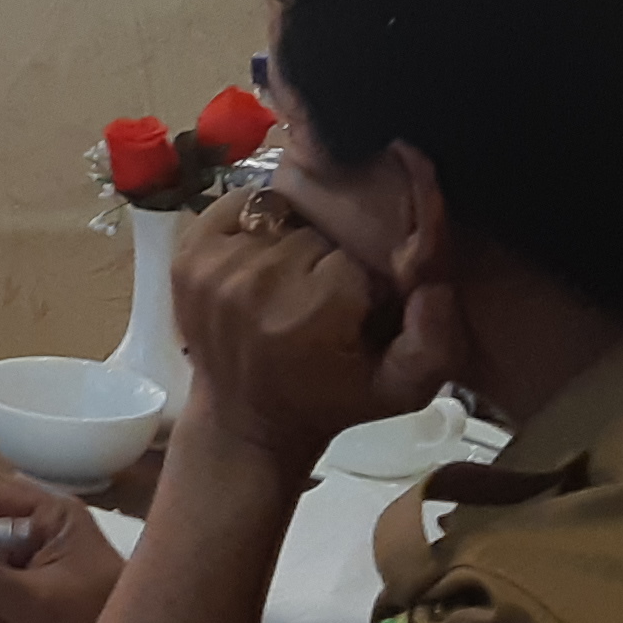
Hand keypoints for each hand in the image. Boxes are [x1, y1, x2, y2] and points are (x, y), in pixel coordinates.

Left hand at [172, 186, 450, 480]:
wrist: (246, 421)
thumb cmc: (330, 400)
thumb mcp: (401, 389)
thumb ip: (435, 339)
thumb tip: (432, 282)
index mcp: (312, 311)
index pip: (359, 255)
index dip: (366, 278)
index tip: (359, 308)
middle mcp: (258, 282)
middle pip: (318, 232)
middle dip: (329, 258)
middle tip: (324, 297)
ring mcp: (214, 266)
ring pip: (283, 216)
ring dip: (294, 242)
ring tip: (292, 282)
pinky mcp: (188, 254)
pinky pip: (239, 202)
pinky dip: (256, 221)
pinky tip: (261, 260)